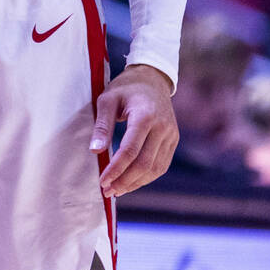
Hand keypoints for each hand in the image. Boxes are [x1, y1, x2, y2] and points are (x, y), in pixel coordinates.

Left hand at [91, 63, 178, 197]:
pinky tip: (132, 181)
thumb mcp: (107, 99)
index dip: (116, 169)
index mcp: (145, 115)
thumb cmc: (125, 88)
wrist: (152, 79)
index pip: (130, 150)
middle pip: (144, 164)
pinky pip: (161, 164)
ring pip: (155, 168)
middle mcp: (163, 127)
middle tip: (107, 190)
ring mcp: (171, 134)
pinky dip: (147, 176)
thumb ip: (102, 125)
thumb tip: (95, 150)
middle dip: (125, 181)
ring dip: (136, 182)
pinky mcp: (174, 140)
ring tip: (117, 190)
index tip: (102, 181)